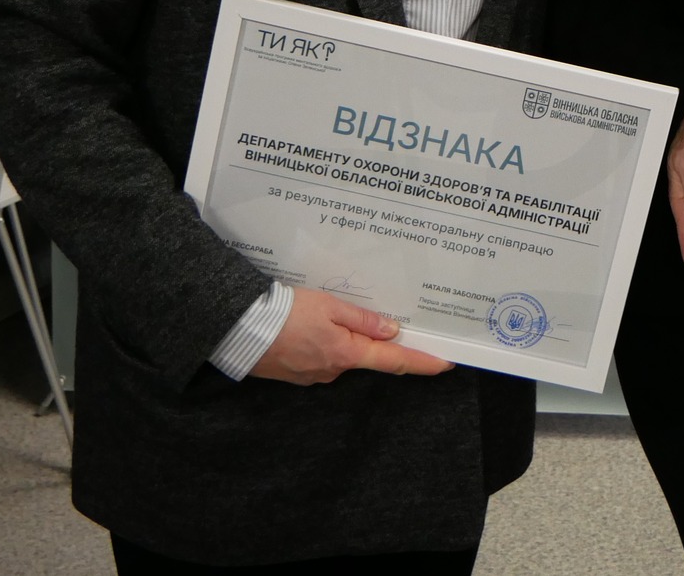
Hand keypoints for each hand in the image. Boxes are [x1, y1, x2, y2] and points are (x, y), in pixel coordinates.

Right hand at [248, 287, 453, 384]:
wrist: (238, 329)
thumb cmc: (284, 314)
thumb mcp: (330, 307)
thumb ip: (363, 320)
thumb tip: (392, 330)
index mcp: (347, 354)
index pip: (394, 361)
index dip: (422, 362)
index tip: (445, 363)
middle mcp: (333, 371)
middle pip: (364, 355)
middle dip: (370, 338)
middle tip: (366, 314)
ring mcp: (313, 376)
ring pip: (340, 354)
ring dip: (340, 337)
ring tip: (321, 312)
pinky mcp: (295, 374)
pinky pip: (319, 357)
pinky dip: (320, 342)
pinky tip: (306, 325)